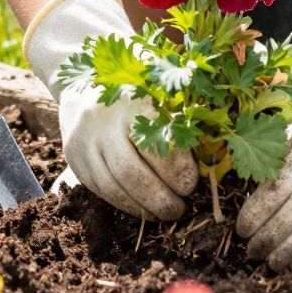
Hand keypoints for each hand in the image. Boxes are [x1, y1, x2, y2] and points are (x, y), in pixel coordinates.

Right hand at [24, 0, 195, 220]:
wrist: (84, 79)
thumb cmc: (137, 83)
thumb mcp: (160, 85)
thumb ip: (183, 111)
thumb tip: (217, 142)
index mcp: (132, 98)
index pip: (156, 143)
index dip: (177, 170)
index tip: (192, 183)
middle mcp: (102, 120)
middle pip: (131, 172)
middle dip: (160, 197)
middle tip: (181, 208)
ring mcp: (84, 141)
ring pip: (113, 186)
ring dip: (142, 208)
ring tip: (165, 213)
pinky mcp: (74, 158)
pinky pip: (99, 190)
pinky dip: (124, 204)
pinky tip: (143, 209)